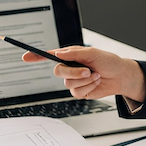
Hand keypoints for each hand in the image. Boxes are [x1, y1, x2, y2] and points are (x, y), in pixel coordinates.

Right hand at [21, 46, 145, 101]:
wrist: (120, 76)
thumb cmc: (108, 61)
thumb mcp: (93, 53)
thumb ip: (75, 53)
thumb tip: (60, 53)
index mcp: (70, 56)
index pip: (49, 55)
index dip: (36, 56)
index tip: (26, 57)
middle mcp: (69, 68)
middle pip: (58, 71)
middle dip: (73, 72)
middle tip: (87, 70)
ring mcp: (73, 81)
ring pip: (68, 83)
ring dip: (85, 80)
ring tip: (95, 75)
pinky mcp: (79, 91)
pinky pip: (76, 92)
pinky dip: (88, 87)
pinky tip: (95, 82)